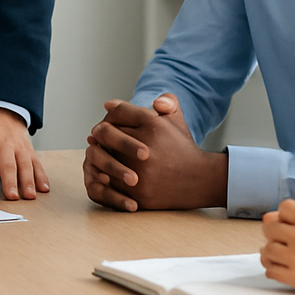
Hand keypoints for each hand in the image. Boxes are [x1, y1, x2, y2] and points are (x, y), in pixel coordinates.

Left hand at [0, 106, 48, 202]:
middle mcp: (3, 145)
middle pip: (7, 165)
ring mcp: (18, 147)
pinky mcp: (30, 150)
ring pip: (24, 164)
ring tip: (29, 196)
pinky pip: (37, 163)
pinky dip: (42, 176)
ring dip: (28, 181)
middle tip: (12, 197)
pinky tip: (44, 189)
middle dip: (10, 182)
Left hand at [82, 94, 224, 210]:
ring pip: (105, 157)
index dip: (109, 115)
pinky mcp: (138, 192)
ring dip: (99, 153)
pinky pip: (110, 181)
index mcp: (153, 125)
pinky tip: (106, 170)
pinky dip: (105, 174)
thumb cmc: (181, 146)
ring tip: (99, 151)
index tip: (106, 120)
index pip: (118, 113)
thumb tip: (113, 104)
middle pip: (107, 133)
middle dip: (101, 132)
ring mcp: (141, 172)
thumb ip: (158, 101)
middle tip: (96, 135)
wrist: (199, 181)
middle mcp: (145, 147)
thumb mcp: (174, 119)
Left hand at [260, 199, 294, 294]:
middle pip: (269, 227)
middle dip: (276, 231)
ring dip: (272, 250)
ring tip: (281, 253)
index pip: (283, 208)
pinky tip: (282, 267)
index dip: (287, 214)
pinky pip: (270, 270)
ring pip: (267, 249)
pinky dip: (273, 268)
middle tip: (283, 238)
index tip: (291, 222)